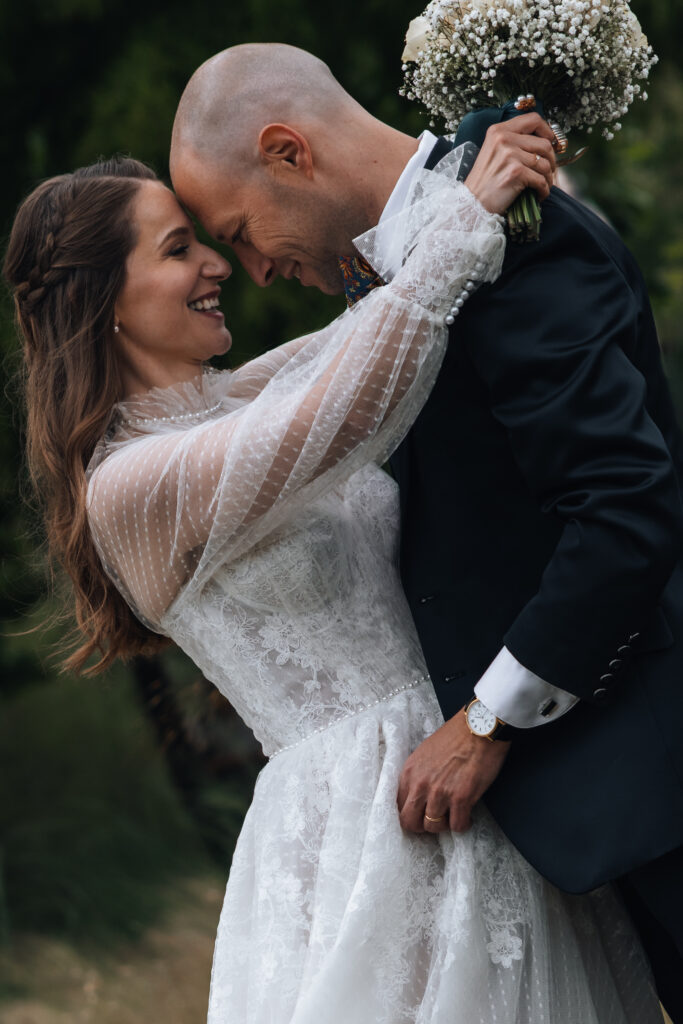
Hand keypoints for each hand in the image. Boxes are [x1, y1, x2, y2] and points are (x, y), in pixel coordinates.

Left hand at [397, 709, 510, 833]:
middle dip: (422, 826)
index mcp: (409, 772)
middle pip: (410, 823)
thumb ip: (417, 775)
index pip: (399, 807)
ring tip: (454, 813)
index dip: (411, 814)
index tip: (422, 814)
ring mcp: (440, 793)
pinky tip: (468, 814)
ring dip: (445, 824)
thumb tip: (416, 796)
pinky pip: (457, 826)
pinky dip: (463, 824)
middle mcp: (420, 784)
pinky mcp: (461, 798)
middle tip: (436, 819)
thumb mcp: (424, 753)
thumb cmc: (454, 737)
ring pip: (433, 827)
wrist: (479, 728)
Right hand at [465, 113, 557, 214]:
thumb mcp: (493, 151)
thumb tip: (543, 140)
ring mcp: (510, 155)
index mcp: (499, 130)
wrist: (472, 203)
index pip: (533, 120)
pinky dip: (544, 190)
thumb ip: (513, 141)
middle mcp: (504, 139)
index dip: (547, 130)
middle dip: (551, 160)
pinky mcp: (516, 172)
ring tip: (543, 185)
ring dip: (548, 178)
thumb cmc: (485, 181)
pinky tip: (538, 195)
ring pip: (545, 164)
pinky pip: (541, 180)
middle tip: (548, 171)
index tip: (551, 142)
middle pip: (544, 144)